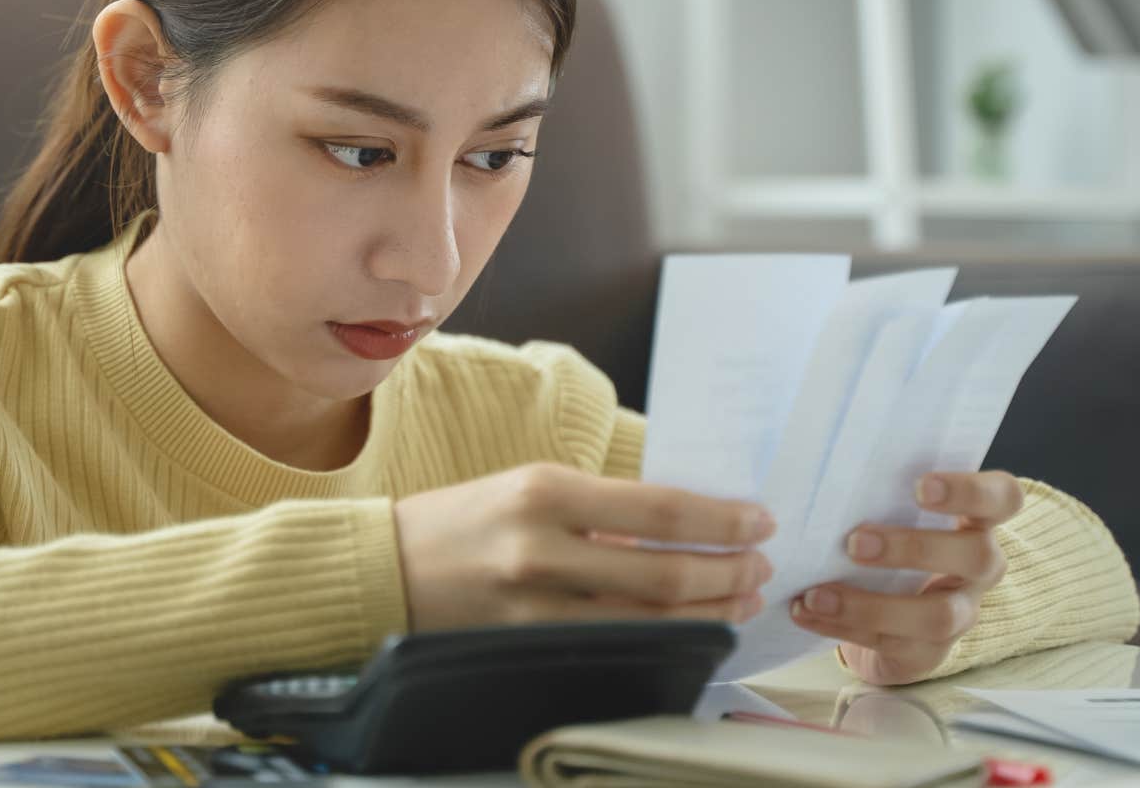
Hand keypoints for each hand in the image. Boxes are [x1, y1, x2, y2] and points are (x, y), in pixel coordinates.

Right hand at [392, 462, 775, 630]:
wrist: (381, 570)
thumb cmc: (460, 523)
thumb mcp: (527, 489)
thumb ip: (601, 508)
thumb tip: (683, 525)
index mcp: (545, 490)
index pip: (659, 510)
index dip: (721, 521)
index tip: (758, 522)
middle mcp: (541, 549)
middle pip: (664, 574)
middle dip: (727, 573)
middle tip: (758, 566)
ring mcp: (534, 608)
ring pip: (648, 622)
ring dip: (708, 612)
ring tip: (738, 599)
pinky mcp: (527, 647)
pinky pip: (615, 649)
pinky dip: (663, 641)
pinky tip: (689, 631)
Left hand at [789, 470, 1023, 684]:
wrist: (886, 610)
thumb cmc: (885, 536)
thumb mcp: (885, 510)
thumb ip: (871, 490)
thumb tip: (810, 469)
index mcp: (975, 520)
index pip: (1001, 498)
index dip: (971, 491)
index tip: (921, 486)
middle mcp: (979, 567)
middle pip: (977, 557)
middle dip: (916, 548)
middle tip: (855, 542)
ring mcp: (960, 614)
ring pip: (937, 616)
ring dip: (871, 605)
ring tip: (817, 594)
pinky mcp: (929, 653)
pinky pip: (893, 644)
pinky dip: (843, 627)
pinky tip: (805, 611)